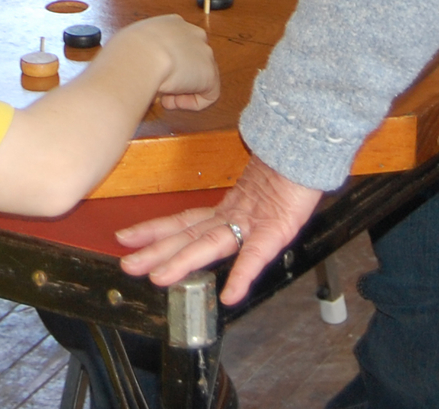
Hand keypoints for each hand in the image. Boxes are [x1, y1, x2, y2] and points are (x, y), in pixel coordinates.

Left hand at [116, 155, 321, 303]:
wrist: (311, 143)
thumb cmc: (290, 164)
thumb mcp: (262, 188)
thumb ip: (244, 201)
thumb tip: (224, 208)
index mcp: (230, 208)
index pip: (185, 222)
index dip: (155, 230)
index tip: (127, 237)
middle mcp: (235, 215)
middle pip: (189, 235)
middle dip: (157, 251)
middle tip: (127, 264)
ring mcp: (253, 221)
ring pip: (210, 243)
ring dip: (183, 261)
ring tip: (158, 277)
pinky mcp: (276, 226)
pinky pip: (258, 254)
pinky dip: (243, 274)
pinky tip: (230, 295)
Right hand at [127, 15, 219, 110]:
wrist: (140, 56)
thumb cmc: (127, 49)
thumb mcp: (130, 42)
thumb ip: (139, 50)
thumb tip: (133, 64)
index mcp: (172, 23)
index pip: (177, 44)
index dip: (166, 62)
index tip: (153, 73)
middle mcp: (192, 34)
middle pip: (191, 60)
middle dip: (177, 76)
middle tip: (159, 86)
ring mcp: (204, 53)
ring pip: (199, 78)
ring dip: (182, 90)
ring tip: (163, 95)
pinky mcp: (210, 75)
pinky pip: (207, 95)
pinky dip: (191, 103)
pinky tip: (172, 101)